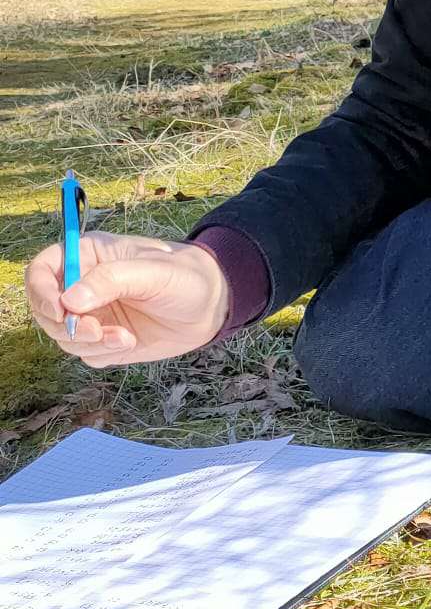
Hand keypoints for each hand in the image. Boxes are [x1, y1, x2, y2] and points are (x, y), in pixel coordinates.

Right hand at [25, 232, 230, 368]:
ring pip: (63, 335)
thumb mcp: (153, 271)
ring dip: (86, 342)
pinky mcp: (104, 338)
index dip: (41, 291)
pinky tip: (129, 342)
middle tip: (95, 331)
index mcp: (88, 256)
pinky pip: (85, 353)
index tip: (61, 310)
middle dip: (64, 324)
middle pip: (44, 308)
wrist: (212, 306)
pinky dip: (101, 353)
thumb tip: (71, 301)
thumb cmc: (185, 276)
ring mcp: (92, 313)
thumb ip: (112, 280)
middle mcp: (83, 285)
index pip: (42, 270)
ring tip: (124, 337)